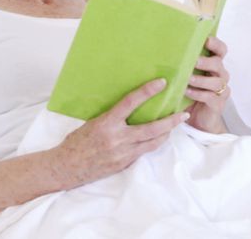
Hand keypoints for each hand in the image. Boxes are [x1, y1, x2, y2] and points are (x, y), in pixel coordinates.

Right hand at [51, 79, 186, 186]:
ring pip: (153, 143)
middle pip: (152, 129)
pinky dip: (151, 144)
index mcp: (107, 123)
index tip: (161, 82)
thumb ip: (112, 118)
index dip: (147, 91)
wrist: (66, 167)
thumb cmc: (76, 142)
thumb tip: (128, 107)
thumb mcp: (93, 123)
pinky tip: (157, 138)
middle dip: (171, 121)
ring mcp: (122, 153)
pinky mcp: (124, 164)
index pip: (131, 103)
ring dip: (166, 133)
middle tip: (183, 114)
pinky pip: (143, 152)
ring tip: (175, 125)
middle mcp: (117, 138)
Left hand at [183, 36, 229, 132]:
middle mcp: (220, 75)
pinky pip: (210, 96)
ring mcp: (221, 90)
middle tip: (194, 61)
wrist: (199, 121)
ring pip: (217, 81)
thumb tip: (161, 54)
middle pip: (218, 63)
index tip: (206, 40)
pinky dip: (198, 93)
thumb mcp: (186, 78)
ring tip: (189, 79)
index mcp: (214, 65)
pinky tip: (187, 92)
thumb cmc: (191, 95)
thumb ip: (182, 66)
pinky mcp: (218, 103)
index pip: (221, 50)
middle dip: (206, 62)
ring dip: (201, 79)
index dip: (216, 44)